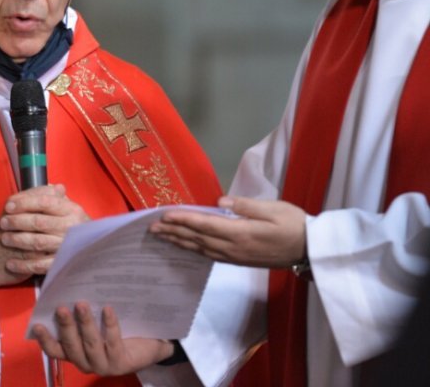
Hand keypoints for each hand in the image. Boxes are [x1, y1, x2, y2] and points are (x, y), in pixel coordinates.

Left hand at [0, 184, 88, 286]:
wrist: (92, 250)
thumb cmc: (72, 224)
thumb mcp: (66, 207)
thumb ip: (52, 196)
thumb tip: (50, 186)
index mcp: (71, 210)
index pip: (44, 202)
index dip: (24, 203)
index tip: (8, 206)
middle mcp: (70, 227)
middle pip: (38, 222)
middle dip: (17, 222)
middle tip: (3, 223)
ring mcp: (66, 247)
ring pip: (38, 242)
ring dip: (18, 241)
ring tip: (4, 239)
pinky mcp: (61, 264)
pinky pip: (40, 265)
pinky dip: (24, 265)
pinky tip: (11, 264)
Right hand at [31, 302, 173, 374]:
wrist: (150, 344)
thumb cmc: (117, 329)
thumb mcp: (95, 322)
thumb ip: (79, 314)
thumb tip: (65, 288)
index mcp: (75, 353)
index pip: (55, 350)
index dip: (45, 340)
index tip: (37, 324)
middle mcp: (86, 362)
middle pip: (71, 346)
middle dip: (66, 326)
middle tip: (62, 307)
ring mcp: (103, 366)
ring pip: (90, 344)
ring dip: (85, 324)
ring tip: (82, 304)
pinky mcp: (121, 364)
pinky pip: (112, 342)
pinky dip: (109, 325)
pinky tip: (107, 309)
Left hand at [150, 196, 306, 268]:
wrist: (312, 250)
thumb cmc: (295, 225)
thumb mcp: (274, 209)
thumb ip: (245, 206)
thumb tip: (220, 202)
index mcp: (241, 233)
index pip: (204, 225)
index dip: (183, 220)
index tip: (163, 215)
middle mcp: (234, 248)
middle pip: (197, 239)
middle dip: (173, 232)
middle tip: (150, 228)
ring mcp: (236, 257)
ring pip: (201, 249)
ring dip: (180, 242)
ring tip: (161, 237)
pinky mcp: (239, 261)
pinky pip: (210, 256)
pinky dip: (194, 250)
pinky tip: (185, 247)